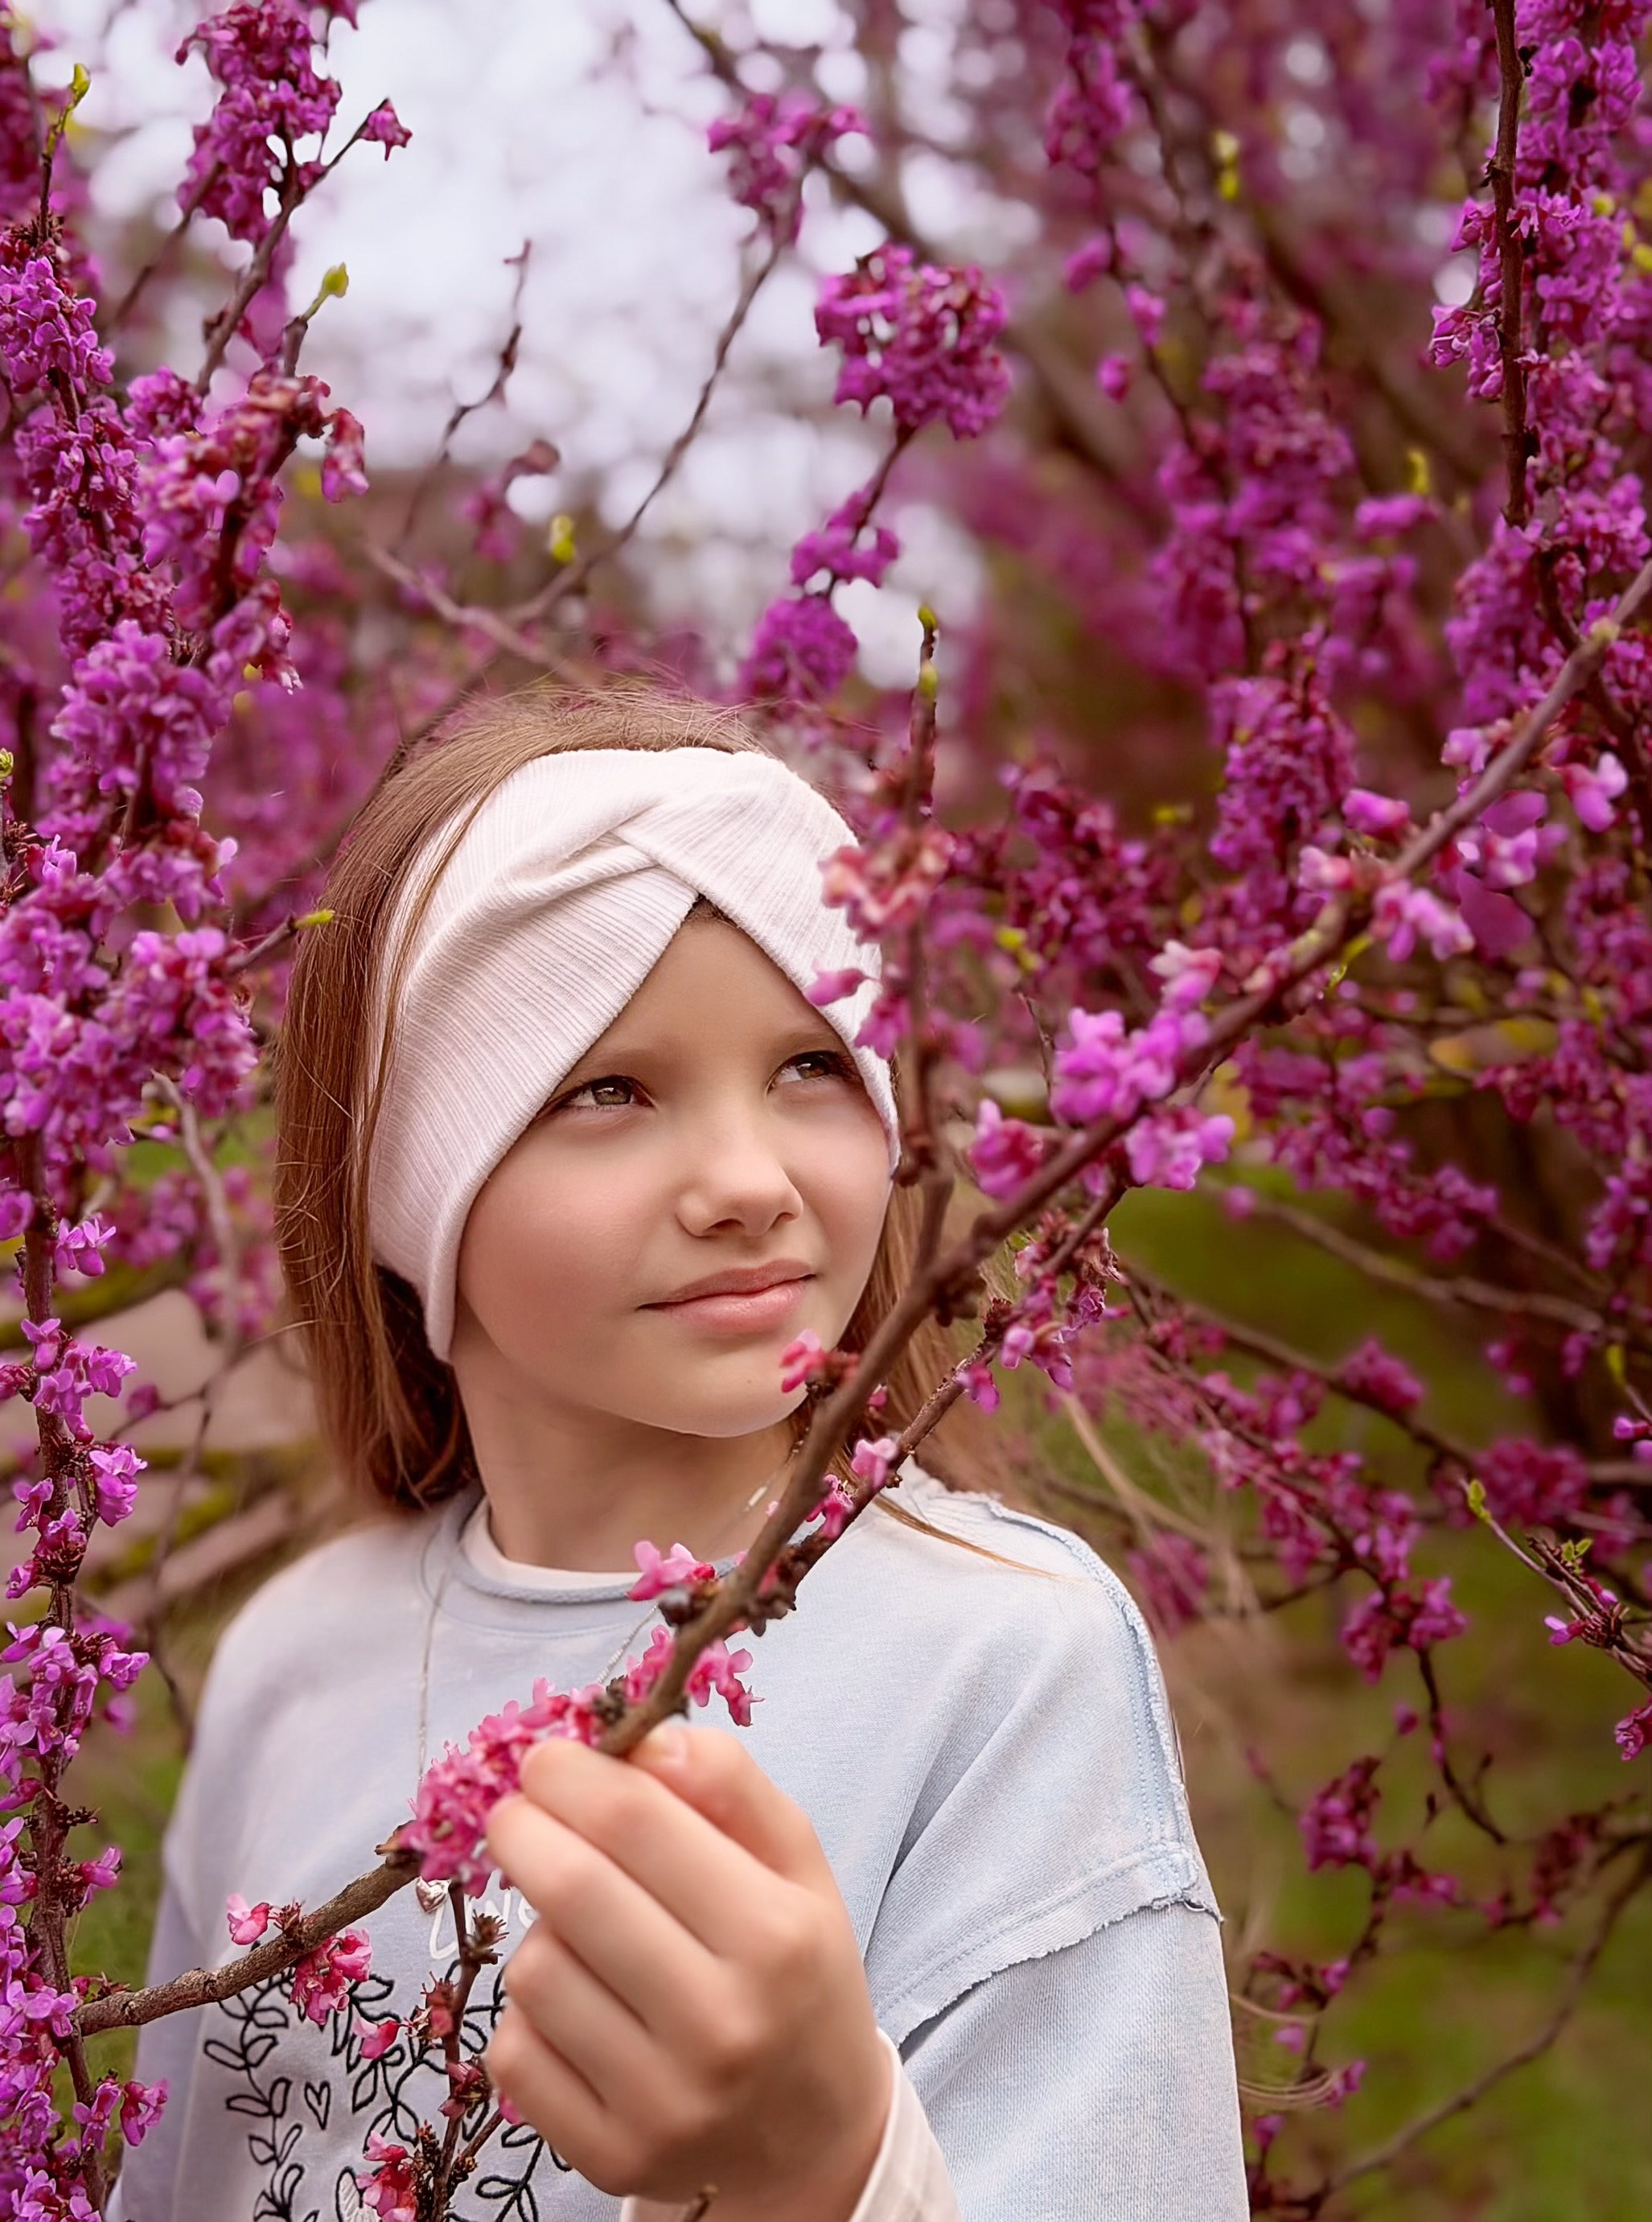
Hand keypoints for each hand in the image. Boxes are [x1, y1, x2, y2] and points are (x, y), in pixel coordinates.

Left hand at [482, 1724, 889, 2220]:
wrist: (813, 2134)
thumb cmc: (796, 1972)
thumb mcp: (796, 1865)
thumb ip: (731, 1784)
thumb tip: (644, 1741)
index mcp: (776, 1935)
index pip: (635, 1822)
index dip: (571, 1774)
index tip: (543, 1758)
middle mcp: (721, 2024)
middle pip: (571, 1890)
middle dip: (523, 1829)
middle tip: (516, 1813)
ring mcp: (662, 2103)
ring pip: (534, 1970)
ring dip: (538, 1929)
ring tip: (581, 1930)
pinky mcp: (610, 2156)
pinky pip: (514, 2051)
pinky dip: (528, 2013)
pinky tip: (575, 2004)